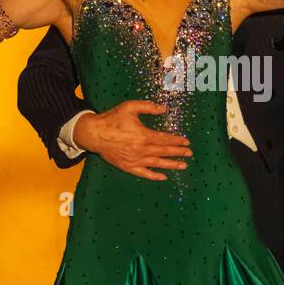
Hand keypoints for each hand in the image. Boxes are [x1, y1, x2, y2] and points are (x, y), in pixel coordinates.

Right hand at [74, 101, 192, 179]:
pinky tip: (163, 177)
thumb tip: (164, 109)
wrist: (93, 134)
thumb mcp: (130, 107)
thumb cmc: (112, 119)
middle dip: (178, 152)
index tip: (186, 142)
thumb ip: (148, 107)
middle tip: (189, 153)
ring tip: (183, 166)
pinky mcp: (127, 167)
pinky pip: (144, 173)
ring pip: (157, 164)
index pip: (165, 139)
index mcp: (143, 135)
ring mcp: (135, 160)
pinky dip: (154, 176)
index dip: (177, 140)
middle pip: (164, 151)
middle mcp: (141, 150)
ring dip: (171, 165)